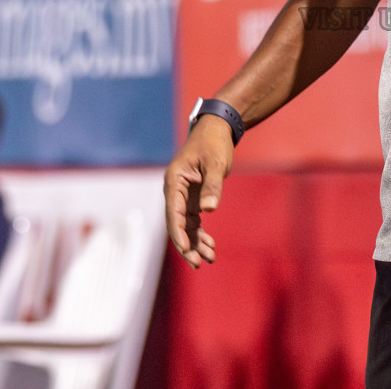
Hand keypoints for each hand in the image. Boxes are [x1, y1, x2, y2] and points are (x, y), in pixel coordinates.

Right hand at [164, 114, 233, 267]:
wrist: (217, 129)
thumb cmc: (214, 143)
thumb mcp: (216, 163)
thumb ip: (212, 186)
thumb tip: (208, 211)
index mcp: (174, 181)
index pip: (173, 213)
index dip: (178, 233)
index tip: (187, 249)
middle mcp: (175, 190)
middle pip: (177, 223)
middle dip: (187, 244)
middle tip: (198, 263)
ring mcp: (183, 195)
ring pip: (185, 225)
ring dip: (196, 242)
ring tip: (209, 259)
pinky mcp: (193, 197)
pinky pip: (193, 220)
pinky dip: (201, 233)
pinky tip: (210, 246)